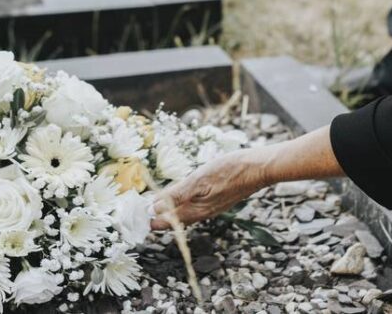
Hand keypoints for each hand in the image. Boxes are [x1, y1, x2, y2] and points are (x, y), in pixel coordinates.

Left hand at [149, 150, 266, 229]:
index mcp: (194, 211)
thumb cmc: (230, 171)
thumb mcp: (199, 180)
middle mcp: (201, 213)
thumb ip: (177, 195)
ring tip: (153, 202)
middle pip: (172, 220)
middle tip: (138, 208)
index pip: (164, 223)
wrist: (258, 168)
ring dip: (166, 209)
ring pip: (182, 213)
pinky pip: (192, 206)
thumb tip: (154, 208)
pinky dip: (179, 203)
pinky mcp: (215, 199)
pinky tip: (178, 195)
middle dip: (155, 215)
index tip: (133, 213)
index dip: (148, 219)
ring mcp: (209, 207)